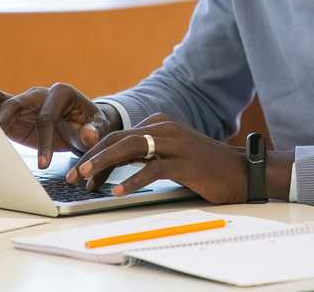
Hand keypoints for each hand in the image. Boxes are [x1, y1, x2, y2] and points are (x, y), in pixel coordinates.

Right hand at [0, 83, 120, 169]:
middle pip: (16, 103)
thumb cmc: (91, 125)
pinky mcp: (13, 113)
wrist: (84, 124)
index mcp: (61, 93)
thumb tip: (87, 135)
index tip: (45, 164)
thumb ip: (93, 132)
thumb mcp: (98, 128)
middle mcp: (39, 93)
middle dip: (6, 122)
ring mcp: (23, 101)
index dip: (45, 140)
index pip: (47, 116)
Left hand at [65, 113, 247, 203]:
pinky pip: (152, 169)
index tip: (79, 171)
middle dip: (92, 156)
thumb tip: (112, 168)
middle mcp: (165, 128)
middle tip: (72, 175)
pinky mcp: (185, 163)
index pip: (119, 135)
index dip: (96, 152)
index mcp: (160, 124)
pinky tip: (118, 190)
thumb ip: (146, 155)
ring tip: (86, 178)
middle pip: (119, 139)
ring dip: (104, 164)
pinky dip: (132, 179)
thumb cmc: (204, 167)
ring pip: (130, 149)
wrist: (241, 171)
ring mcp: (175, 144)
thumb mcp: (171, 154)